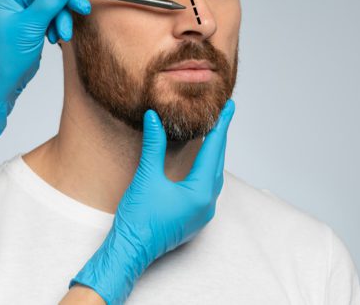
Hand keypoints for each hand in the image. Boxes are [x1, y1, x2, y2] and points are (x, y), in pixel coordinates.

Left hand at [0, 0, 89, 142]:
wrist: (3, 82)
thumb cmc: (6, 55)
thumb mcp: (31, 24)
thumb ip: (51, 0)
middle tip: (81, 6)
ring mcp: (22, 7)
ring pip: (52, 0)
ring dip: (62, 16)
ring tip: (63, 34)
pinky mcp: (31, 19)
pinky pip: (52, 13)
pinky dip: (58, 24)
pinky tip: (55, 37)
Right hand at [69, 100, 235, 303]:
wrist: (130, 252)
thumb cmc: (138, 219)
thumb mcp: (146, 177)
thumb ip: (153, 145)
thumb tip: (154, 117)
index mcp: (200, 192)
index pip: (214, 150)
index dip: (221, 125)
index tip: (229, 107)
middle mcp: (207, 203)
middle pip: (217, 162)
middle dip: (220, 137)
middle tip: (223, 114)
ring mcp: (202, 213)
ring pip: (214, 176)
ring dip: (214, 154)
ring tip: (214, 134)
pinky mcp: (194, 218)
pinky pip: (207, 188)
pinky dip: (206, 170)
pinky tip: (201, 163)